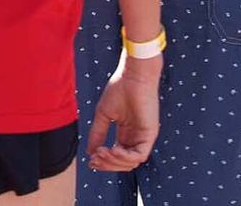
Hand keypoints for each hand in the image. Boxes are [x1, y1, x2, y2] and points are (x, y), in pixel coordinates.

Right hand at [86, 55, 159, 171]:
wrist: (133, 75)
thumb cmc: (120, 89)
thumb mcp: (103, 114)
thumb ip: (97, 133)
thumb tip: (90, 152)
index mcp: (126, 133)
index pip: (116, 156)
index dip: (104, 162)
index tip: (91, 160)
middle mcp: (135, 138)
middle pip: (123, 164)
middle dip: (107, 164)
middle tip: (95, 159)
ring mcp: (143, 137)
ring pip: (131, 163)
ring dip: (114, 161)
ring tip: (103, 152)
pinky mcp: (150, 135)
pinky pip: (139, 156)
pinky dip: (125, 157)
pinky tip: (113, 148)